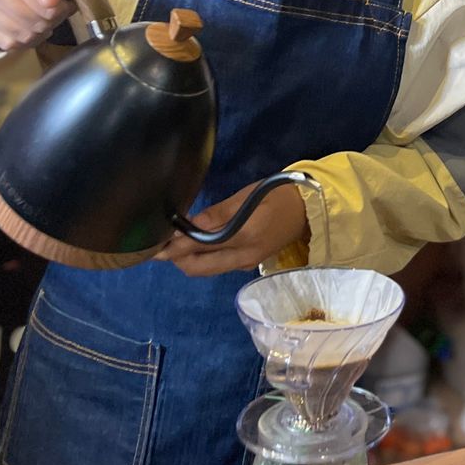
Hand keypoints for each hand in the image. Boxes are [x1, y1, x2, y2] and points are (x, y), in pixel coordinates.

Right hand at [0, 0, 78, 52]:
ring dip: (41, 31)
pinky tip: (30, 25)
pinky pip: (12, 44)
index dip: (64, 8)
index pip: (48, 8)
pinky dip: (26, 40)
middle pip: (36, 24)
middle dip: (53, 20)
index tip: (64, 0)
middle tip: (55, 10)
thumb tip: (50, 0)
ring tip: (42, 16)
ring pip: (25, 36)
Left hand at [156, 181, 309, 276]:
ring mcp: (246, 263)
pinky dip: (203, 257)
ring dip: (188, 258)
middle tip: (161, 242)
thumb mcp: (246, 199)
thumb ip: (216, 215)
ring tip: (176, 240)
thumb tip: (185, 226)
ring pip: (207, 268)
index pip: (197, 250)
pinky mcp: (249, 261)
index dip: (173, 248)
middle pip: (197, 268)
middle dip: (176, 258)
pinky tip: (198, 241)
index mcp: (242, 241)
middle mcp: (242, 259)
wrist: (310, 206)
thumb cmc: (277, 195)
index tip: (153, 243)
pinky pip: (218, 264)